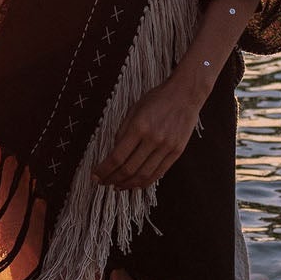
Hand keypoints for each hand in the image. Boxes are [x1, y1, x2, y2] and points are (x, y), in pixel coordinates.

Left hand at [93, 72, 205, 190]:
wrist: (185, 93)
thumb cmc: (157, 99)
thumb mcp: (134, 109)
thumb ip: (122, 132)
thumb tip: (112, 154)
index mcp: (139, 126)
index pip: (117, 157)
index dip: (104, 170)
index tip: (95, 175)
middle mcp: (153, 139)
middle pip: (129, 169)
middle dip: (112, 179)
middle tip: (103, 182)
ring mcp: (166, 147)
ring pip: (144, 175)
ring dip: (127, 184)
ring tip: (117, 186)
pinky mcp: (177, 152)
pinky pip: (159, 173)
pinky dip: (145, 182)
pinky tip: (135, 184)